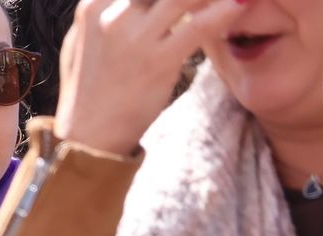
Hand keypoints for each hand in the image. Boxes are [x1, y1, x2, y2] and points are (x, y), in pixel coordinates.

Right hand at [55, 0, 241, 156]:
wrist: (88, 136)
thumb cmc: (88, 87)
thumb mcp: (83, 39)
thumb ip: (105, 9)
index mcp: (94, 4)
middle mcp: (112, 14)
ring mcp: (135, 38)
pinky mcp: (157, 61)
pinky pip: (200, 25)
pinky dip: (225, 12)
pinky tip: (239, 6)